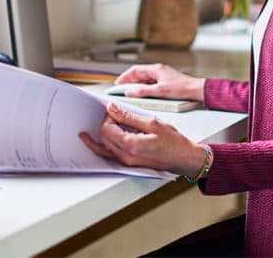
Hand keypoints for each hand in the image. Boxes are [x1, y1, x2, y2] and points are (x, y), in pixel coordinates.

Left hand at [79, 102, 207, 175]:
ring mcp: (127, 162)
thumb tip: (112, 109)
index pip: (106, 129)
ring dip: (100, 136)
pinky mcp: (130, 163)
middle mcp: (126, 156)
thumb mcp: (151, 123)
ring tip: (87, 133)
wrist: (185, 158)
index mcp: (131, 145)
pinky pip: (111, 155)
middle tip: (113, 115)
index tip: (115, 110)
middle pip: (103, 138)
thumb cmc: (174, 143)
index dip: (108, 117)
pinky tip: (98, 142)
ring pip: (104, 149)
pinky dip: (103, 147)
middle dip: (105, 124)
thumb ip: (128, 116)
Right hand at [114, 63, 204, 101]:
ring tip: (129, 92)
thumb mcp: (160, 91)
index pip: (134, 71)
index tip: (117, 84)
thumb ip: (143, 91)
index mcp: (155, 69)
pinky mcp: (165, 81)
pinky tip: (142, 93)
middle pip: (138, 74)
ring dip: (136, 84)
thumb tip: (130, 92)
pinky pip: (150, 82)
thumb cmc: (182, 88)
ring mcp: (162, 75)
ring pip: (144, 78)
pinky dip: (143, 86)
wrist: (196, 90)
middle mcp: (158, 70)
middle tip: (121, 89)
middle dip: (128, 81)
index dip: (124, 77)